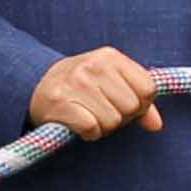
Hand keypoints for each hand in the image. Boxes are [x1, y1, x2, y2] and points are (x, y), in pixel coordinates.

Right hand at [24, 48, 162, 137]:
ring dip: (103, 126)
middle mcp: (93, 66)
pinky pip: (92, 129)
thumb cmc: (81, 86)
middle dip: (122, 116)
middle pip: (132, 107)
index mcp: (111, 57)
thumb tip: (156, 125)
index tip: (123, 103)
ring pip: (113, 121)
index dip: (141, 104)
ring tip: (89, 115)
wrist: (34, 85)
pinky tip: (79, 123)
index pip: (149, 89)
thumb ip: (141, 100)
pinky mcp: (60, 102)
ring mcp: (75, 83)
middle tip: (102, 110)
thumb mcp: (112, 83)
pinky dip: (89, 133)